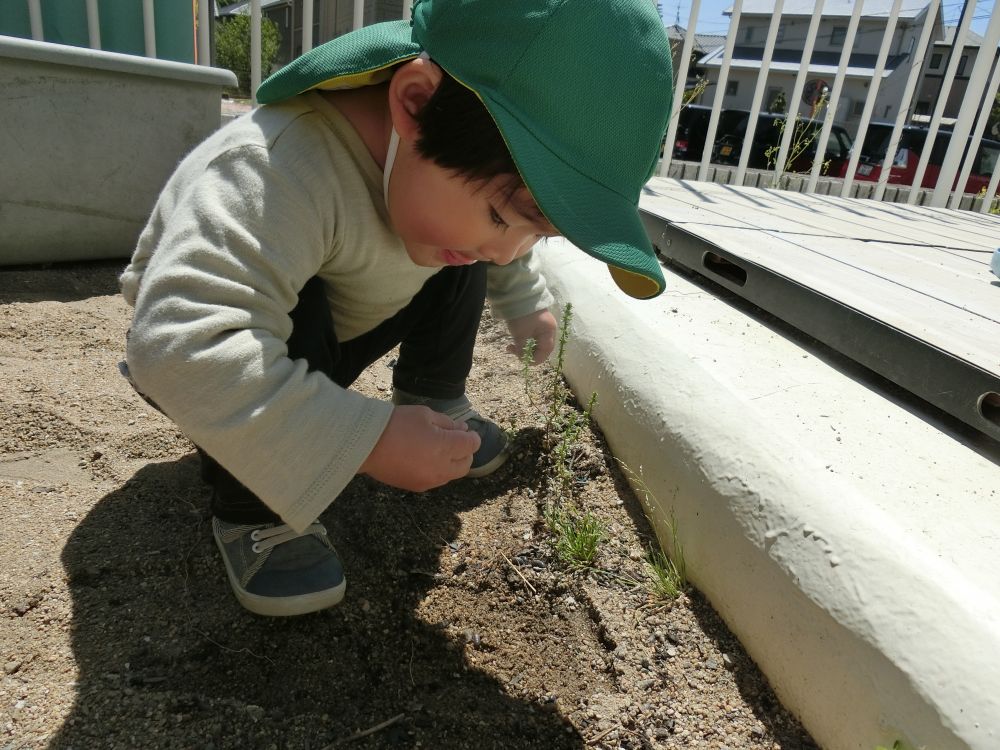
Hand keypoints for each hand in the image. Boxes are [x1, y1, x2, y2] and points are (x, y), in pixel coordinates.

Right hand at [359, 405, 480, 490]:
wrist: (366, 444)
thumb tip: (462, 430)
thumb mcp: (425, 414)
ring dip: (451, 463)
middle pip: (466, 464)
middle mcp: (442, 468)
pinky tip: (423, 459)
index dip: (471, 436)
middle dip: (464, 452)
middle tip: (452, 439)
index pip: (472, 445)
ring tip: (436, 449)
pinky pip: (435, 480)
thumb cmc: (396, 424)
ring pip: (452, 475)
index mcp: (446, 447)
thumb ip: (447, 423)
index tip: (463, 430)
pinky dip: (437, 471)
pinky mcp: (416, 487)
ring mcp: (429, 481)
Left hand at [505, 309, 557, 364]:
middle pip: (541, 347)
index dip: (535, 359)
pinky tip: (515, 340)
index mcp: (548, 331)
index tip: (522, 361)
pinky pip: (533, 336)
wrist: (517, 294)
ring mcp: (543, 324)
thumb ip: (522, 348)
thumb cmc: (521, 316)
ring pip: (536, 342)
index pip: (545, 351)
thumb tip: (521, 357)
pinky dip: (524, 340)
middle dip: (528, 353)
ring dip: (524, 347)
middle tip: (514, 352)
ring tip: (510, 346)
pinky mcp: (536, 321)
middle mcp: (549, 329)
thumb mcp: (520, 334)